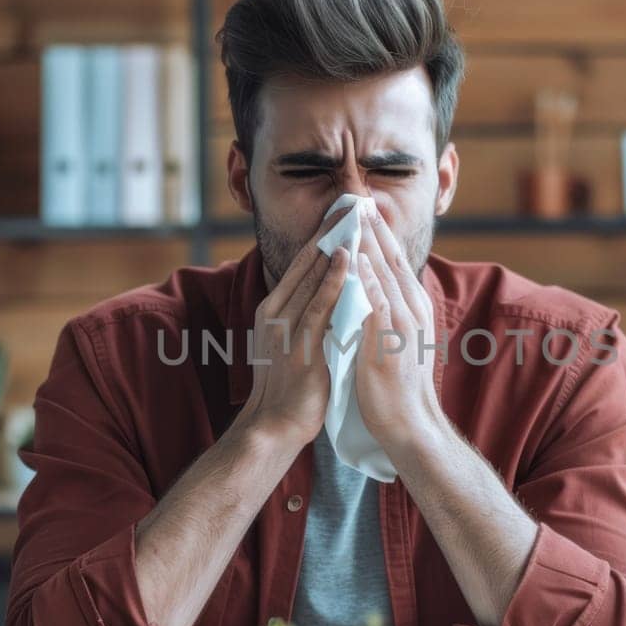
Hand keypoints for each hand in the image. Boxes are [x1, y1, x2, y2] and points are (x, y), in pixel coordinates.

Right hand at [234, 212, 350, 452]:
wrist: (273, 425)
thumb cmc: (288, 387)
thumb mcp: (288, 342)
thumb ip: (302, 316)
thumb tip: (323, 292)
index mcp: (272, 308)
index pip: (300, 263)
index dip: (321, 234)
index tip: (341, 210)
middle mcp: (275, 311)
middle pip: (306, 261)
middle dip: (329, 230)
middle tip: (350, 201)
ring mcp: (285, 326)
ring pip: (313, 276)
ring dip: (335, 244)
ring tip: (353, 217)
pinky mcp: (300, 344)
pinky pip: (320, 303)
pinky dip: (334, 278)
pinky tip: (347, 257)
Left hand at [354, 207, 448, 455]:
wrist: (410, 423)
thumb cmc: (396, 384)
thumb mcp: (395, 338)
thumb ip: (385, 311)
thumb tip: (369, 289)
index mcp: (412, 306)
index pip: (394, 260)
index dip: (379, 231)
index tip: (363, 206)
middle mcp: (412, 308)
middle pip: (391, 257)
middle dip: (373, 226)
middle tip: (357, 196)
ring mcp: (404, 322)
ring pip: (385, 273)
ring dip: (369, 243)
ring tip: (354, 215)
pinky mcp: (392, 339)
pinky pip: (377, 302)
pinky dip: (366, 278)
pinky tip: (354, 260)